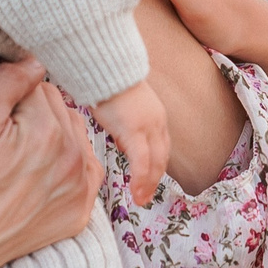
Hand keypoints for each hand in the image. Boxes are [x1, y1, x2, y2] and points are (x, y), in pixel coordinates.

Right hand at [0, 57, 102, 267]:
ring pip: (74, 139)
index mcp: (52, 131)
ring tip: (18, 159)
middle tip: (3, 141)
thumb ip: (8, 81)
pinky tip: (37, 176)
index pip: (40, 87)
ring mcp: (82, 189)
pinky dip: (65, 169)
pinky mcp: (80, 213)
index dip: (13, 97)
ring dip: (53, 139)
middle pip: (60, 111)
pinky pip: (83, 173)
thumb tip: (36, 59)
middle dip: (35, 116)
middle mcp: (76, 159)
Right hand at [92, 79, 169, 204]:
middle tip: (146, 196)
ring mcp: (147, 127)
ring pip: (154, 162)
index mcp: (155, 116)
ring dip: (149, 184)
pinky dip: (141, 179)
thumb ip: (125, 123)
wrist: (106, 68)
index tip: (149, 179)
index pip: (161, 146)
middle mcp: (156, 122)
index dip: (156, 164)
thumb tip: (120, 138)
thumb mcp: (123, 106)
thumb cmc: (108, 83)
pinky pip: (141, 161)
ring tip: (141, 199)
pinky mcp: (133, 131)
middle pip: (161, 157)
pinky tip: (136, 191)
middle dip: (155, 178)